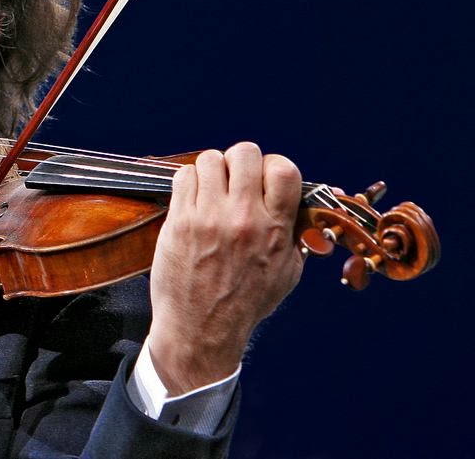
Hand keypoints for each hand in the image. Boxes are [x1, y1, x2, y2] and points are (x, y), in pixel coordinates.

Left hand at [145, 142, 302, 394]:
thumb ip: (295, 234)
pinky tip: (193, 199)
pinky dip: (188, 181)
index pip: (283, 169)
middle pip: (244, 153)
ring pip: (210, 159)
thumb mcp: (287, 272)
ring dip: (212, 170)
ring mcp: (208, 217)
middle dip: (240, 161)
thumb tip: (303, 205)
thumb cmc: (245, 302)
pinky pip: (183, 176)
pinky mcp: (180, 221)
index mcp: (274, 229)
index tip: (263, 179)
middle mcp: (243, 218)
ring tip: (212, 190)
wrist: (201, 329)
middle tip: (235, 180)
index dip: (273, 165)